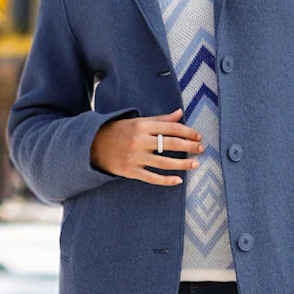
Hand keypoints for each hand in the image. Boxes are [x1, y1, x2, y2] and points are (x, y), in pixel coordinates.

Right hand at [90, 108, 204, 186]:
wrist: (91, 145)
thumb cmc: (117, 131)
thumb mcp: (136, 121)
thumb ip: (160, 119)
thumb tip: (180, 113)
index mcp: (142, 125)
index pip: (171, 127)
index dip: (187, 132)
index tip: (198, 136)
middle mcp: (139, 141)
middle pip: (170, 144)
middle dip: (189, 147)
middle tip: (202, 149)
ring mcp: (134, 157)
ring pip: (164, 163)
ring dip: (182, 164)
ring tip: (195, 164)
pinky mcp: (130, 171)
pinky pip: (152, 178)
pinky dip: (166, 180)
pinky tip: (178, 180)